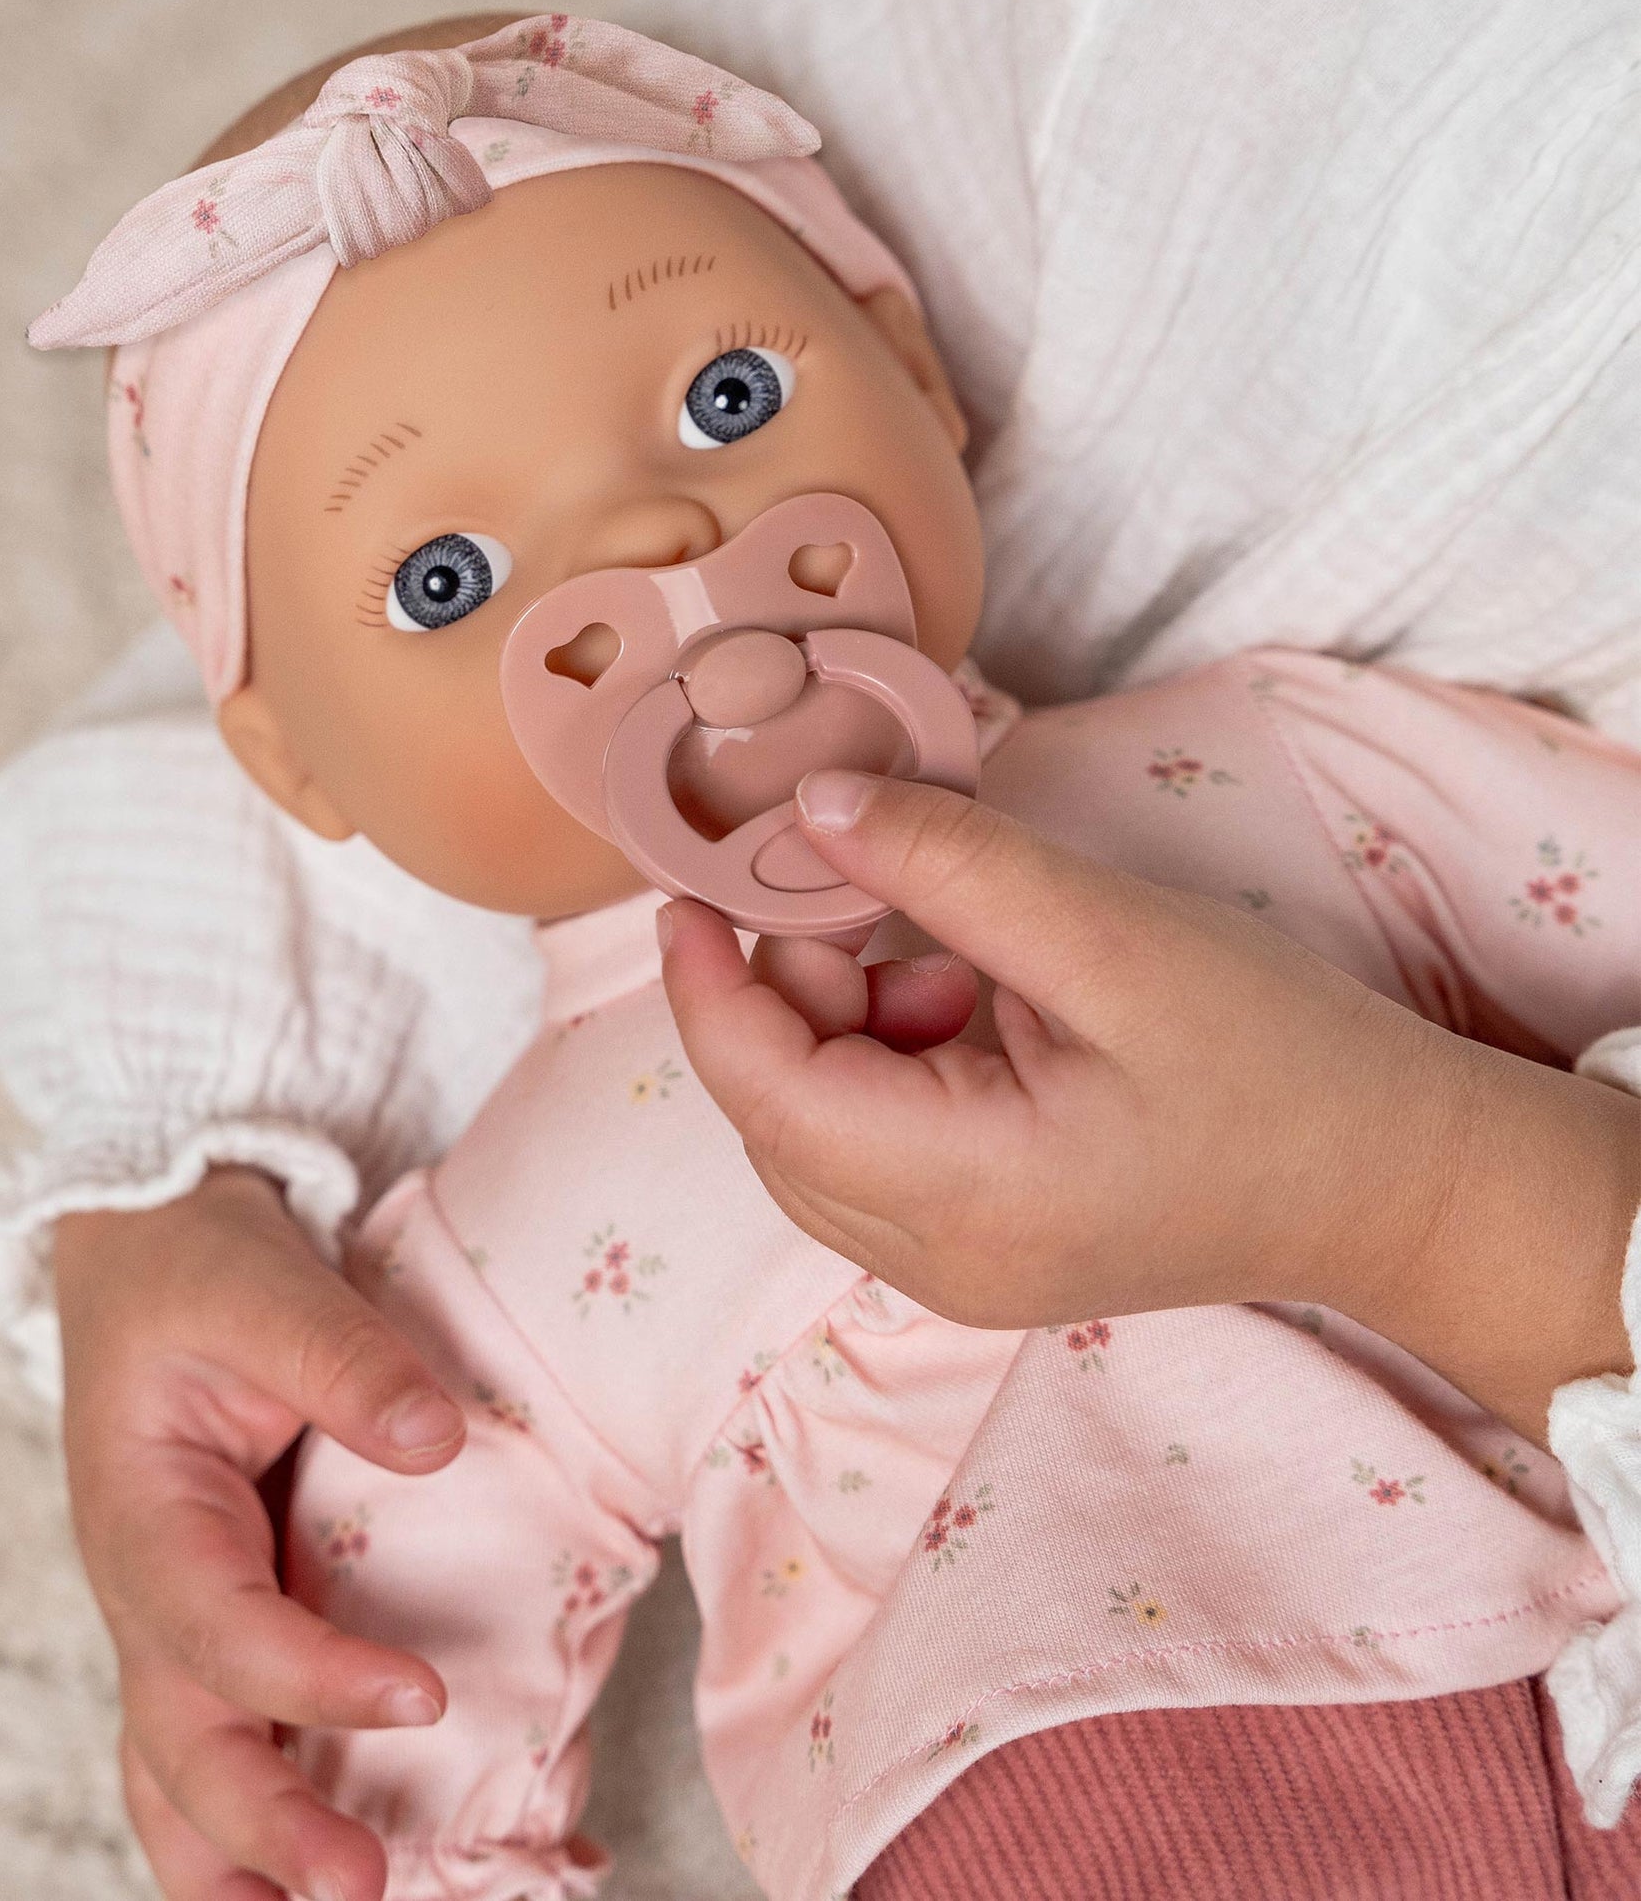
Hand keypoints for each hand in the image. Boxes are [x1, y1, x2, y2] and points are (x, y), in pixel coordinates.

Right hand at [55, 1167, 466, 1900]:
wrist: (150, 1251)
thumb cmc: (198, 1267)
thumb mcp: (263, 1283)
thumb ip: (344, 1358)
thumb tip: (440, 1440)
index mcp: (141, 1512)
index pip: (214, 1626)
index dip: (309, 1678)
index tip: (419, 1696)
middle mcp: (147, 1584)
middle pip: (179, 1737)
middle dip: (261, 1827)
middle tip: (358, 1891)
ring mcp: (176, 1609)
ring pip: (176, 1764)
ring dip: (238, 1852)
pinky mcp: (219, 1609)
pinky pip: (222, 1727)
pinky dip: (250, 1810)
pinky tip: (312, 1864)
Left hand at [661, 770, 1640, 1439]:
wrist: (1394, 1182)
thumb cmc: (1282, 1061)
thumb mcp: (1113, 937)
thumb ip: (950, 870)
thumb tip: (817, 809)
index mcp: (968, 1200)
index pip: (767, 1099)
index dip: (707, 990)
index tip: (690, 892)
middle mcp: (941, 1266)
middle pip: (778, 1123)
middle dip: (786, 1001)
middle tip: (857, 904)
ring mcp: (961, 1274)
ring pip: (818, 1141)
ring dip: (841, 1030)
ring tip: (948, 966)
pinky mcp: (987, 1251)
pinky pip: (878, 1156)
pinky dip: (887, 1066)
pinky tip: (972, 1014)